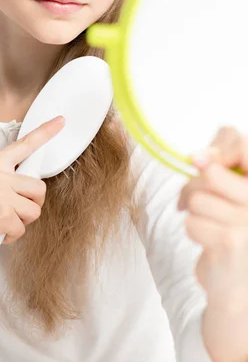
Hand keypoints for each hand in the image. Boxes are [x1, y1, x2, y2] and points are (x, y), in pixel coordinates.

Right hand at [0, 115, 64, 258]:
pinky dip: (11, 236)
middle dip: (31, 204)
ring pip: (34, 210)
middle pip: (39, 187)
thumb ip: (3, 177)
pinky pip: (22, 229)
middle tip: (12, 211)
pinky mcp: (3, 215)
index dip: (45, 132)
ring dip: (21, 222)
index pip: (24, 144)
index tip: (60, 121)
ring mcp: (1, 194)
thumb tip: (26, 183)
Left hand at [178, 127, 247, 361]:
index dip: (218, 147)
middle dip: (194, 185)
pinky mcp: (231, 241)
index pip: (242, 145)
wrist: (239, 289)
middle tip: (193, 199)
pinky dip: (193, 231)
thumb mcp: (230, 196)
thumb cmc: (231, 234)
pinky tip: (209, 242)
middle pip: (211, 172)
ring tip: (206, 223)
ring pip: (197, 197)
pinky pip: (192, 221)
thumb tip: (197, 157)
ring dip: (193, 212)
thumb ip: (219, 169)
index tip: (199, 159)